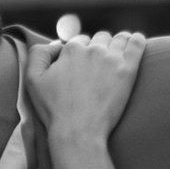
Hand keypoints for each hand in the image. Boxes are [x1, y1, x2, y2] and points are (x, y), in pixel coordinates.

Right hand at [28, 25, 144, 146]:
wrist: (78, 131)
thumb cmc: (54, 109)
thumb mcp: (32, 79)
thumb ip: (39, 54)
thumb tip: (56, 44)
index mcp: (71, 49)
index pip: (80, 41)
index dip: (81, 52)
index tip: (82, 65)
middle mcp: (92, 49)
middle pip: (100, 38)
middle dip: (99, 47)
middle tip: (99, 64)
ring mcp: (112, 59)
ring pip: (118, 39)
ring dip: (118, 43)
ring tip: (118, 54)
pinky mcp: (128, 70)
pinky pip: (137, 44)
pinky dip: (137, 40)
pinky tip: (136, 41)